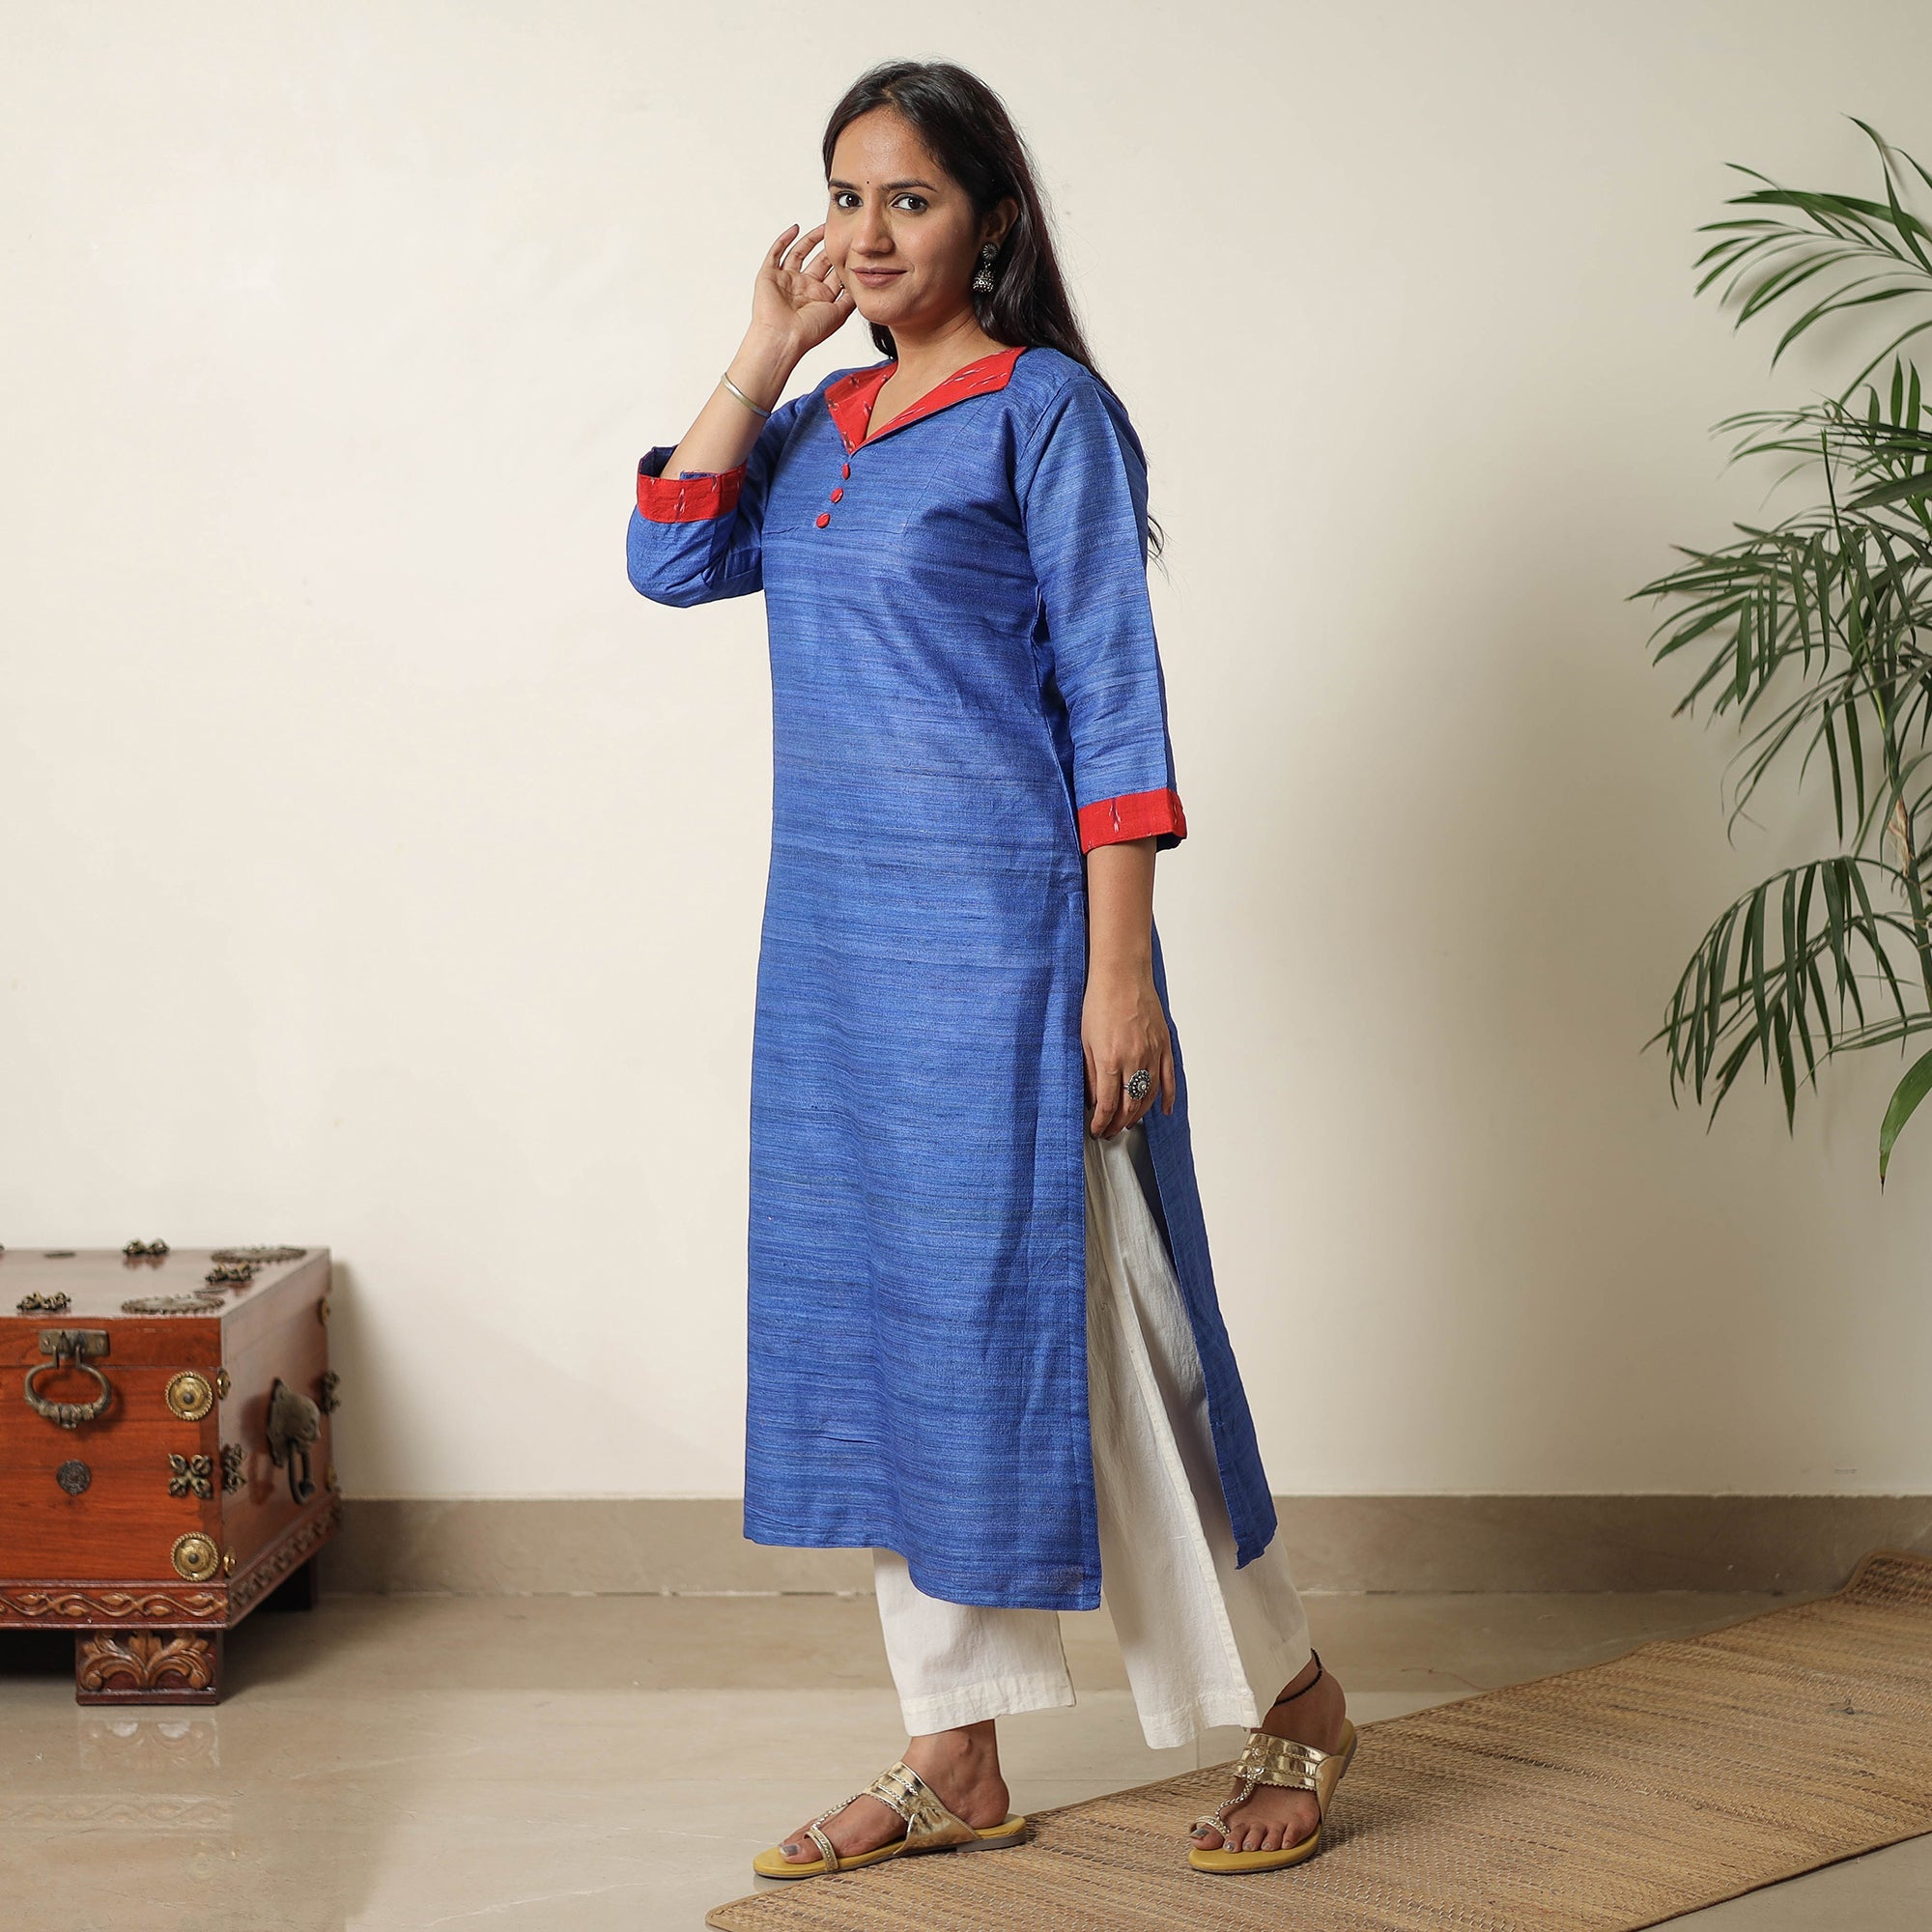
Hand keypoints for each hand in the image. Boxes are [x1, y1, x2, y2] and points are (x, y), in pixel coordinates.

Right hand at [749, 222, 854, 359]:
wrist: (783, 338)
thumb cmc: (809, 331)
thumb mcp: (839, 313)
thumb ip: (850, 297)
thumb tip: (861, 281)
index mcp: (819, 297)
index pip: (833, 274)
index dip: (843, 261)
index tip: (854, 247)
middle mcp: (803, 288)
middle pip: (818, 261)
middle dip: (829, 248)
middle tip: (841, 231)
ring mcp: (786, 280)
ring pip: (799, 253)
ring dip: (811, 239)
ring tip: (823, 226)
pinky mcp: (770, 275)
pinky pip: (776, 252)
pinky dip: (784, 239)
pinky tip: (796, 228)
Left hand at [1081, 968, 1176, 1138]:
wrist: (1122, 975)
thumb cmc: (1100, 1002)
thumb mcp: (1085, 1040)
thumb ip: (1090, 1073)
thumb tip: (1093, 1098)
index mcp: (1111, 1059)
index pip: (1108, 1104)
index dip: (1102, 1122)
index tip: (1097, 1129)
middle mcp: (1134, 1060)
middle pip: (1130, 1105)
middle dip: (1118, 1124)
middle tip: (1110, 1131)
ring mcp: (1153, 1053)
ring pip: (1149, 1096)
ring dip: (1139, 1114)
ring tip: (1128, 1123)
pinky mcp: (1164, 1045)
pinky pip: (1169, 1078)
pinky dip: (1167, 1098)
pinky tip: (1163, 1110)